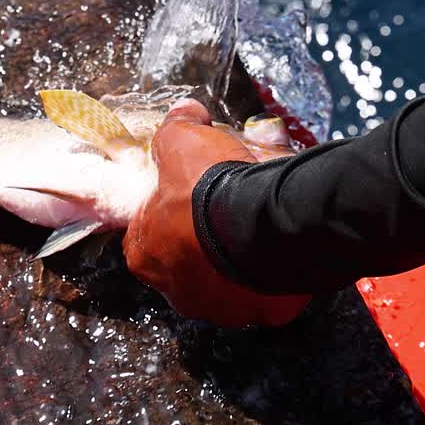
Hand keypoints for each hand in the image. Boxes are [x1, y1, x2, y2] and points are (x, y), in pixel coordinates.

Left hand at [124, 99, 310, 326]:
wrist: (263, 224)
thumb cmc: (208, 187)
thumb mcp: (183, 141)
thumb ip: (177, 127)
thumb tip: (184, 111)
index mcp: (144, 254)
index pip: (149, 232)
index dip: (170, 210)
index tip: (193, 193)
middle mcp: (174, 292)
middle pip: (187, 260)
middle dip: (205, 237)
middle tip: (230, 207)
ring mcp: (218, 309)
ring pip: (227, 280)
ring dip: (237, 257)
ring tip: (258, 225)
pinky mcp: (260, 313)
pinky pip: (265, 291)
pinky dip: (271, 273)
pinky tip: (280, 247)